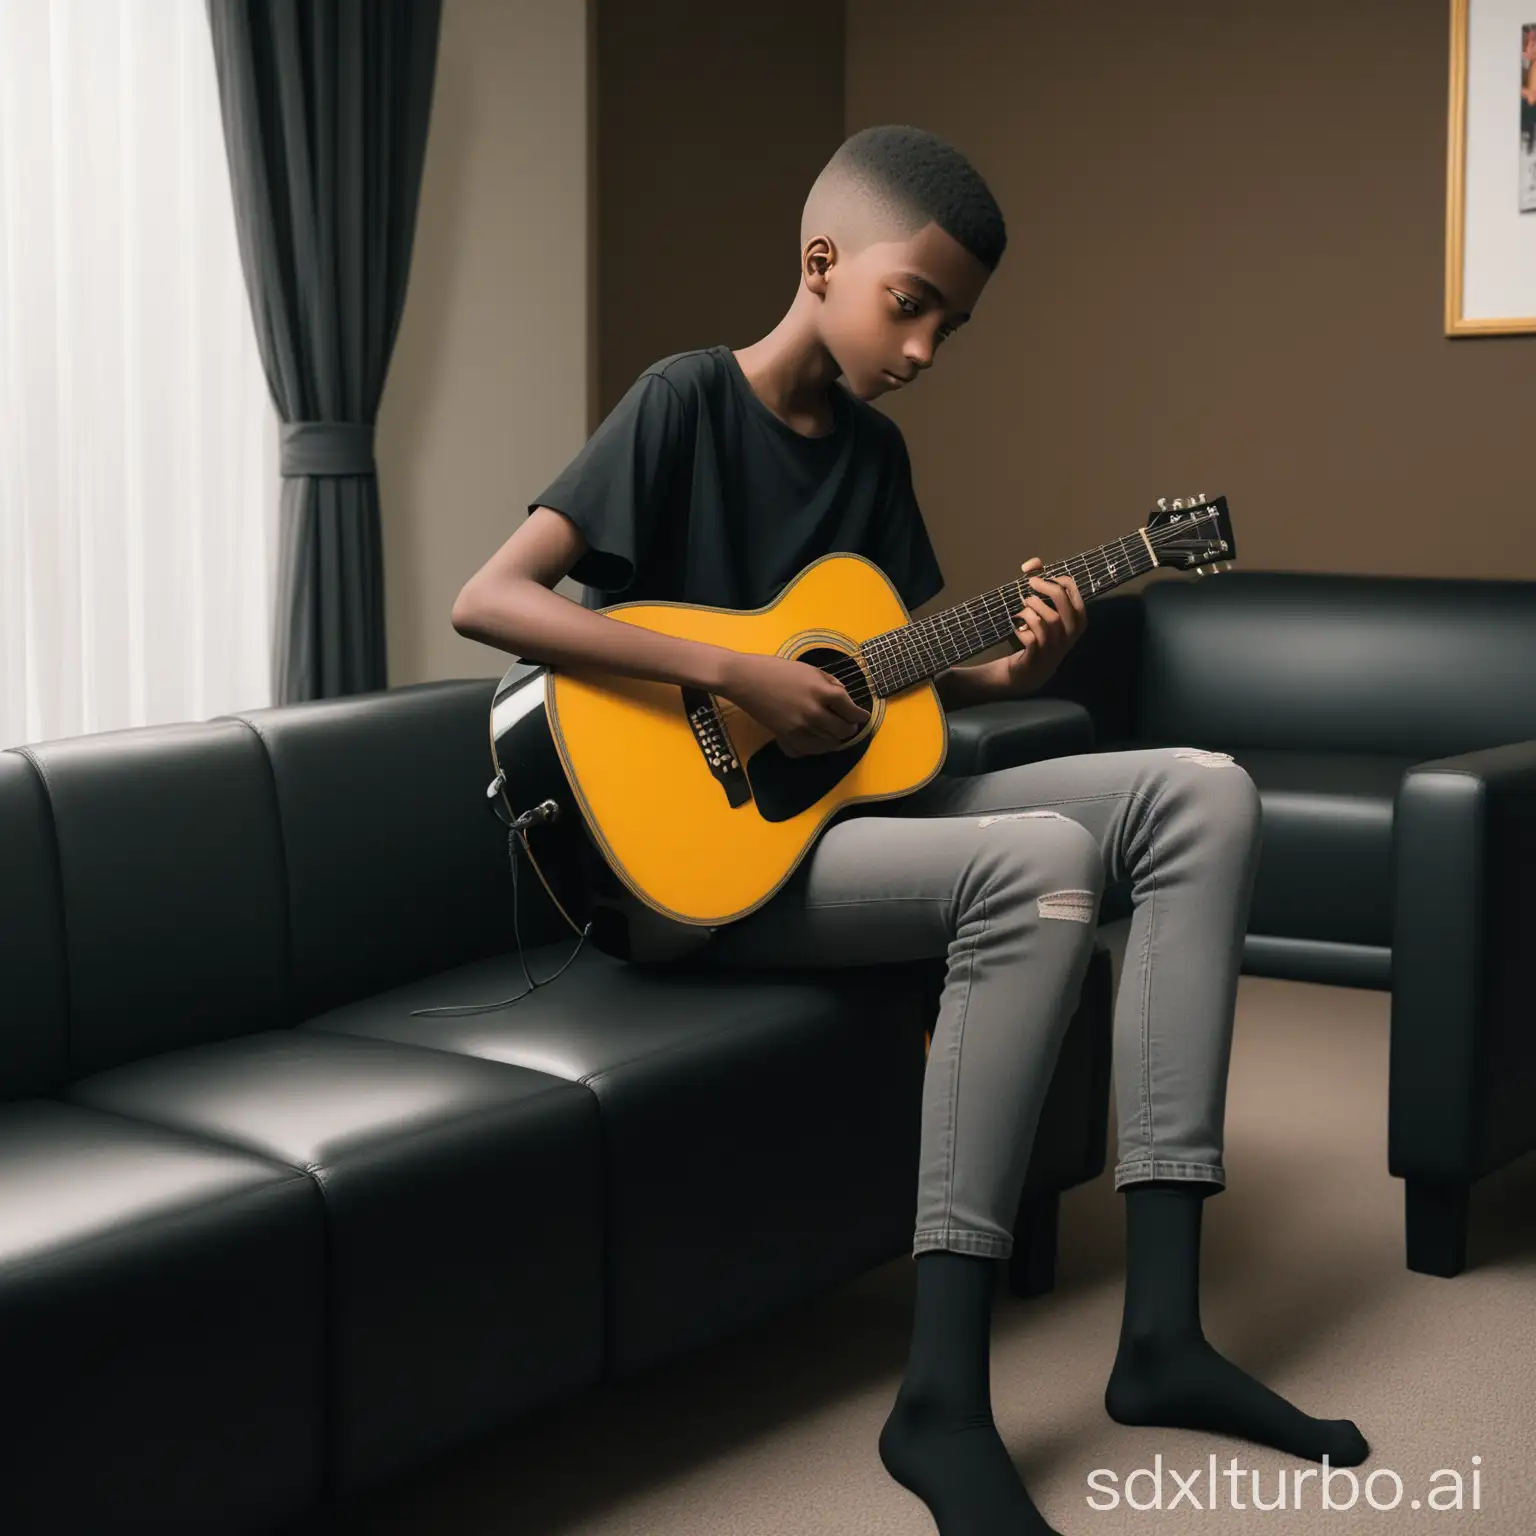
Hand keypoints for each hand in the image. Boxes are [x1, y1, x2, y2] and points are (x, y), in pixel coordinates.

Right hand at [721, 652, 869, 756]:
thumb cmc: (776, 669)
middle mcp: (813, 712)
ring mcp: (799, 728)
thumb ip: (829, 682)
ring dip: (835, 740)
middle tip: (848, 725)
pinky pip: (808, 751)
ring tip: (834, 734)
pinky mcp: (785, 737)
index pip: (850, 709)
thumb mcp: (809, 669)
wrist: (745, 680)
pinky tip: (816, 741)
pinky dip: (816, 748)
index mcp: (821, 691)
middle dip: (849, 729)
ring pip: (828, 744)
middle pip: (843, 730)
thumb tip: (844, 696)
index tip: (863, 716)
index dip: (860, 715)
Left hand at [997, 557, 1086, 696]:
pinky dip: (1021, 628)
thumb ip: (1040, 584)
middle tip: (1030, 583)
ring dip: (1031, 608)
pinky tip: (1018, 627)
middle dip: (1044, 589)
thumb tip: (1031, 563)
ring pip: (1047, 619)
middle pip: (1061, 603)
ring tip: (1023, 606)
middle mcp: (1070, 634)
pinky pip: (1031, 637)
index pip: (1074, 593)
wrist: (1030, 671)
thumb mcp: (1045, 612)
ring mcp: (1055, 647)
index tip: (1045, 577)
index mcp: (1077, 621)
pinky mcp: (1038, 657)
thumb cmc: (1039, 635)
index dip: (1059, 580)